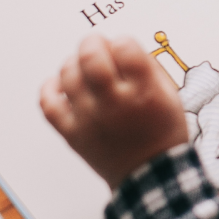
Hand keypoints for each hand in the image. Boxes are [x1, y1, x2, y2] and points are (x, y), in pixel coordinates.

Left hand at [40, 35, 187, 188]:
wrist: (151, 176)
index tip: (124, 50)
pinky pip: (48, 104)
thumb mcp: (170, 96)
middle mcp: (115, 103)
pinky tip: (61, 85)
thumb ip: (147, 67)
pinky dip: (50, 88)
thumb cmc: (163, 133)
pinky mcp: (72, 133)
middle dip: (92, 43)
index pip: (124, 47)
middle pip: (90, 56)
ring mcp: (90, 119)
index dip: (122, 42)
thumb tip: (120, 46)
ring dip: (74, 62)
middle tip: (97, 47)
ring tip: (84, 67)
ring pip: (67, 75)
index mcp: (144, 92)